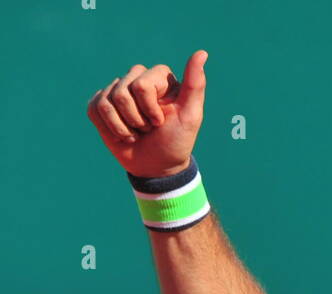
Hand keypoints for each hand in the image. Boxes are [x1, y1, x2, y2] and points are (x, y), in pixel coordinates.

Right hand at [87, 51, 207, 178]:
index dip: (150, 111)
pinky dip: (109, 129)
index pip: (141, 87)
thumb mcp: (191, 116)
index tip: (161, 122)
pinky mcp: (101, 103)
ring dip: (123, 128)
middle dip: (136, 120)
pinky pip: (94, 109)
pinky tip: (122, 134)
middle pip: (122, 94)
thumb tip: (202, 53)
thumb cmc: (176, 141)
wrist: (158, 167)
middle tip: (149, 129)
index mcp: (158, 77)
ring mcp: (117, 90)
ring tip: (137, 133)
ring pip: (106, 103)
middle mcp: (136, 77)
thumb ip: (196, 85)